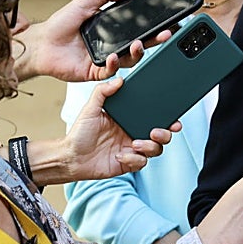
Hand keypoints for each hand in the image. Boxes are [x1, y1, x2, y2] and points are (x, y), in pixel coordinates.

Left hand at [12, 0, 171, 82]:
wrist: (42, 43)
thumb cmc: (60, 24)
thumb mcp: (83, 2)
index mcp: (111, 29)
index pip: (136, 28)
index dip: (151, 26)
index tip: (164, 22)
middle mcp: (111, 45)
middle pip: (138, 44)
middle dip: (154, 41)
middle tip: (164, 35)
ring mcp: (105, 59)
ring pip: (128, 59)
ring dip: (136, 53)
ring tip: (138, 44)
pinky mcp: (95, 71)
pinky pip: (110, 71)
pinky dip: (114, 65)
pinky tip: (113, 56)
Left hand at [43, 78, 179, 183]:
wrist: (70, 157)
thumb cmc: (79, 134)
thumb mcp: (90, 108)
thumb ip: (103, 91)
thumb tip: (118, 80)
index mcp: (128, 120)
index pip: (152, 117)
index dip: (166, 119)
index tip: (172, 118)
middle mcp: (132, 135)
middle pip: (161, 135)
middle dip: (165, 134)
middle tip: (156, 132)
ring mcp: (132, 150)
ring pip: (155, 150)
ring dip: (149, 147)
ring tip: (135, 143)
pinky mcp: (128, 164)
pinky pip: (141, 163)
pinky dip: (133, 159)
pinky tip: (120, 155)